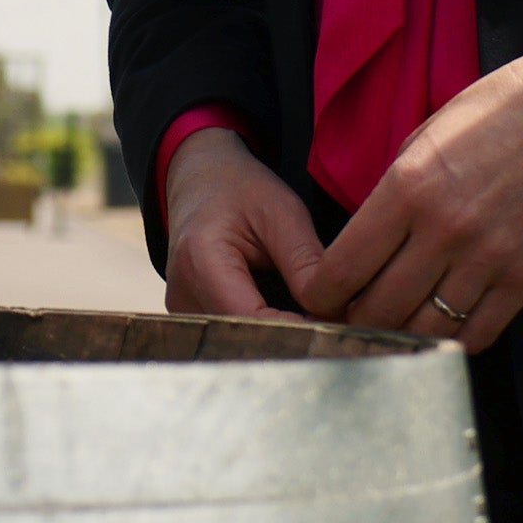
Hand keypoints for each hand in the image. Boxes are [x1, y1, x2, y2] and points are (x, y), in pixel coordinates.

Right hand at [157, 122, 320, 320]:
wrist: (200, 179)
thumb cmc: (240, 190)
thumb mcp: (282, 212)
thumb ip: (305, 262)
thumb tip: (335, 312)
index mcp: (201, 262)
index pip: (253, 320)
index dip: (298, 331)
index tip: (339, 329)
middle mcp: (183, 296)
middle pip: (245, 339)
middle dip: (294, 339)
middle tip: (336, 328)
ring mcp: (183, 312)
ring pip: (240, 344)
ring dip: (280, 339)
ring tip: (316, 321)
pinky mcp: (192, 319)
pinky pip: (234, 336)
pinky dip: (265, 332)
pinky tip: (291, 319)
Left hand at [307, 0, 522, 352]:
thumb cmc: (496, 113)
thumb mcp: (423, 137)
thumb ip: (390, 191)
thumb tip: (359, 241)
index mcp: (406, 188)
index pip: (340, 271)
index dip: (320, 296)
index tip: (321, 299)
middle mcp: (442, 230)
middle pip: (376, 311)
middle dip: (355, 322)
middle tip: (354, 320)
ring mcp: (488, 259)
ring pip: (423, 329)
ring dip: (402, 335)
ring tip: (396, 327)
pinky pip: (477, 333)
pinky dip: (453, 338)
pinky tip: (444, 326)